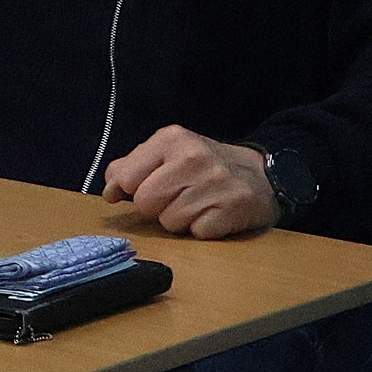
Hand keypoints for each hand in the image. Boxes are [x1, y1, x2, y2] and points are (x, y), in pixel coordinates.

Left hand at [101, 126, 278, 238]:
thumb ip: (131, 167)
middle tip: (176, 197)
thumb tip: (109, 191)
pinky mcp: (232, 208)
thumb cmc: (203, 167)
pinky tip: (213, 214)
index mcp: (172, 139)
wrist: (261, 174)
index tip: (143, 189)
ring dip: (179, 220)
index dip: (131, 190)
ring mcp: (216, 183)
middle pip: (146, 203)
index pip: (126, 178)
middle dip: (156, 207)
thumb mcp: (167, 153)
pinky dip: (201, 229)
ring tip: (197, 204)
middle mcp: (194, 157)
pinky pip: (196, 233)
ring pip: (169, 222)